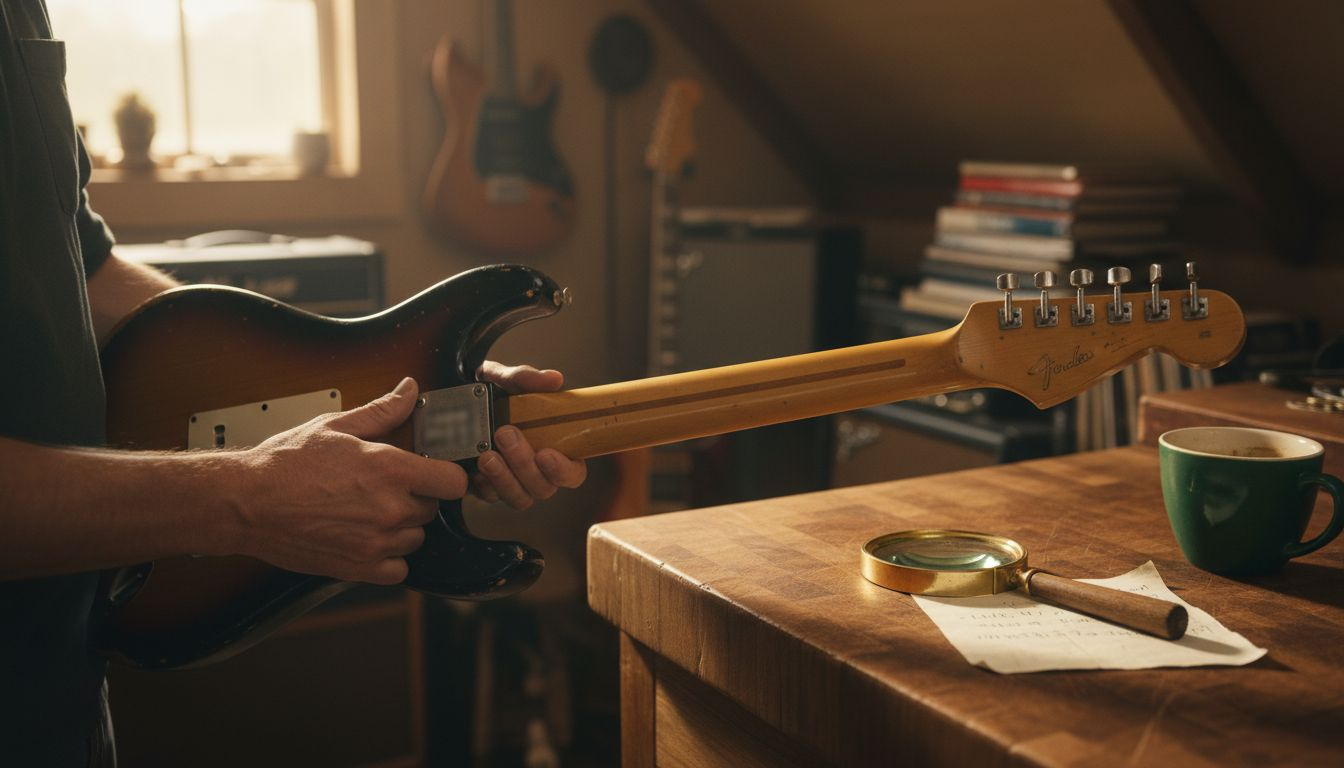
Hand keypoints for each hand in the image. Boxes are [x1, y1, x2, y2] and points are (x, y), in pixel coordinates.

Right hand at [234, 378, 465, 584]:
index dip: (446, 475)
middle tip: (385, 488)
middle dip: (416, 497)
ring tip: (369, 511)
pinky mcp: (359, 568)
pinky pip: (397, 569)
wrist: (245, 503)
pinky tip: (367, 539)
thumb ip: (382, 411)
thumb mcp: (336, 426)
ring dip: (401, 528)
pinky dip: (388, 559)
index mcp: (390, 469)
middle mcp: (390, 507)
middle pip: (433, 508)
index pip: (454, 481)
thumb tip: (409, 391)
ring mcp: (376, 542)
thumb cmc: (285, 464)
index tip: (434, 473)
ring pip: (415, 538)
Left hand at [472, 361, 587, 508]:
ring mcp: (515, 483)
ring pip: (519, 498)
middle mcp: (538, 471)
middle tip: (505, 434)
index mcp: (557, 448)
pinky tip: (474, 469)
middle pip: (544, 488)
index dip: (563, 471)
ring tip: (487, 454)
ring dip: (504, 478)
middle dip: (524, 464)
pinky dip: (484, 486)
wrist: (460, 402)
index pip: (573, 473)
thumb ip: (527, 378)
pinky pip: (491, 498)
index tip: (545, 454)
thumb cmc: (495, 393)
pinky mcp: (490, 489)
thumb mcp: (507, 380)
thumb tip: (554, 379)